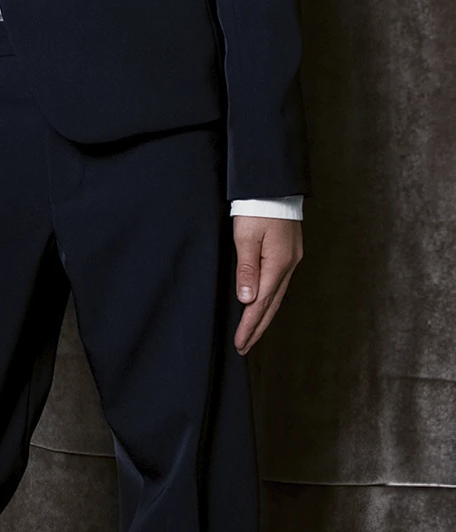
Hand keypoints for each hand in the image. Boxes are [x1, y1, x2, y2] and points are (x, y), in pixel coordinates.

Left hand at [232, 215, 302, 354]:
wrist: (272, 184)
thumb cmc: (257, 206)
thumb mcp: (246, 236)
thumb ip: (247, 268)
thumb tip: (247, 300)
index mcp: (278, 264)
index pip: (261, 303)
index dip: (250, 325)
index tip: (240, 343)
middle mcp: (288, 265)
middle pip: (272, 305)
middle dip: (257, 327)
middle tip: (244, 346)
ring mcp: (291, 260)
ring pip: (277, 296)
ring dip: (264, 316)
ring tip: (252, 332)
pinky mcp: (289, 253)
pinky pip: (278, 284)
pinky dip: (269, 299)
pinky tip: (263, 304)